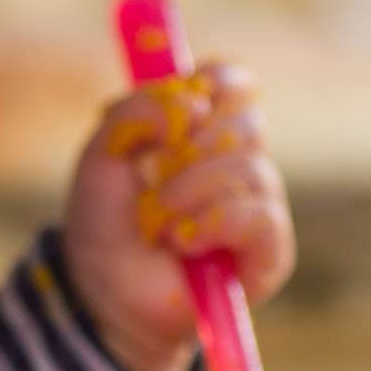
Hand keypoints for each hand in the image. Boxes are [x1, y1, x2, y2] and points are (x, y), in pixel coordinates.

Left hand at [61, 60, 295, 370]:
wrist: (104, 290)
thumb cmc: (106, 220)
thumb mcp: (102, 154)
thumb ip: (133, 112)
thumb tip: (189, 104)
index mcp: (200, 131)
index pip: (234, 85)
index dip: (219, 81)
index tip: (191, 99)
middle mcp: (236, 163)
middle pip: (248, 121)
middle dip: (191, 145)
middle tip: (154, 173)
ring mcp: (256, 206)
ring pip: (253, 167)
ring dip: (192, 188)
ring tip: (159, 219)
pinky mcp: (268, 252)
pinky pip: (262, 217)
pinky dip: (216, 221)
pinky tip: (185, 240)